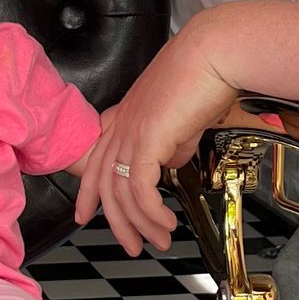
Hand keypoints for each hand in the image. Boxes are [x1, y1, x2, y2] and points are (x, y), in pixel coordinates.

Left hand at [76, 26, 241, 255]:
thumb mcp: (182, 118)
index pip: (96, 160)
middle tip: (131, 246)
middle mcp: (121, 125)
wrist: (214, 53)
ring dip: (141, 224)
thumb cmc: (204, 76)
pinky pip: (140, 189)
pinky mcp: (146, 140)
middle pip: (104, 183)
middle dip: (116, 221)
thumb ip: (172, 142)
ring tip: (159, 241)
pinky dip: (151, 213)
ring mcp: (130, 132)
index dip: (88, 191)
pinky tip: (165, 223)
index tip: (84, 214)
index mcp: (125, 117)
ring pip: (121, 192)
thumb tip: (170, 162)